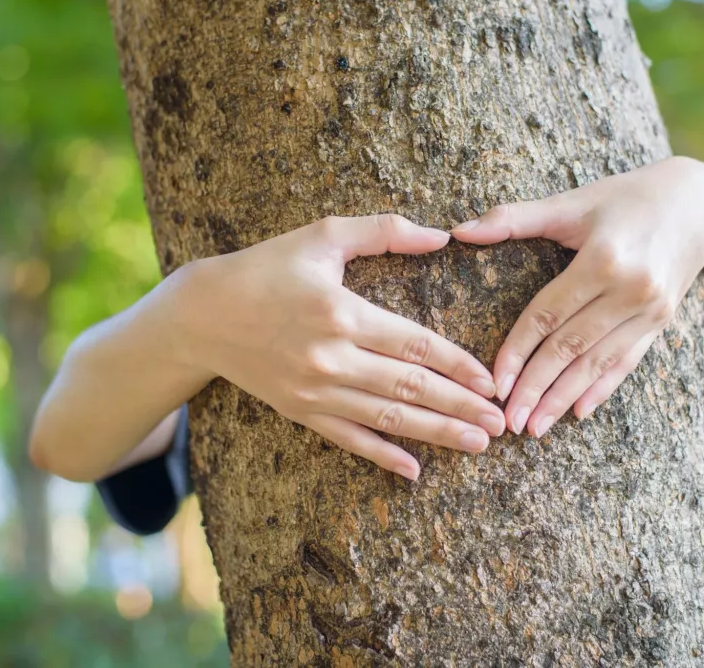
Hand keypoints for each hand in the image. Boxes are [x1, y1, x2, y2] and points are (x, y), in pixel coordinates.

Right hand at [181, 214, 501, 479]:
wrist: (201, 315)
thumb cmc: (265, 267)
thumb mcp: (322, 236)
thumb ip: (383, 232)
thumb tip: (441, 235)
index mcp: (342, 314)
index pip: (415, 345)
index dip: (459, 366)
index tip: (491, 382)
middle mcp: (331, 358)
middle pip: (410, 389)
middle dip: (461, 408)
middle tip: (502, 423)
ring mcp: (315, 392)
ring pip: (388, 419)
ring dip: (437, 434)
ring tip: (478, 444)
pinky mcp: (300, 411)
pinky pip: (349, 439)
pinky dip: (383, 456)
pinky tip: (414, 470)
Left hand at [451, 157, 703, 436]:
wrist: (701, 203)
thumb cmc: (625, 198)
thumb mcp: (572, 202)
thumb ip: (514, 218)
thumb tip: (459, 231)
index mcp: (603, 259)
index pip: (549, 315)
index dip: (518, 351)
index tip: (495, 383)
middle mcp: (631, 289)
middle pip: (571, 347)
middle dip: (536, 387)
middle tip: (508, 421)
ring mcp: (651, 310)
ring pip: (598, 362)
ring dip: (564, 398)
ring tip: (534, 426)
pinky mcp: (663, 322)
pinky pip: (628, 362)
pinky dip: (602, 389)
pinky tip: (579, 412)